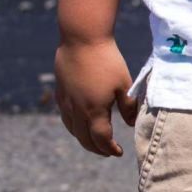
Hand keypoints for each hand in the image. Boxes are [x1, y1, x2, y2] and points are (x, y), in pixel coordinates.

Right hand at [54, 38, 139, 156]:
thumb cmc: (107, 60)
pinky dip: (74, 127)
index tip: (119, 152)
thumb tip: (131, 124)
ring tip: (95, 141)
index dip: (110, 149)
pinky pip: (66, 117)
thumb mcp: (124, 83)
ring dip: (84, 139)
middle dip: (97, 148)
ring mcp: (66, 102)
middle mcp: (76, 110)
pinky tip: (80, 123)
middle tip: (108, 152)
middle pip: (84, 139)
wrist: (82, 39)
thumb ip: (128, 106)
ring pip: (73, 129)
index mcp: (94, 110)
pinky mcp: (60, 93)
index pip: (101, 139)